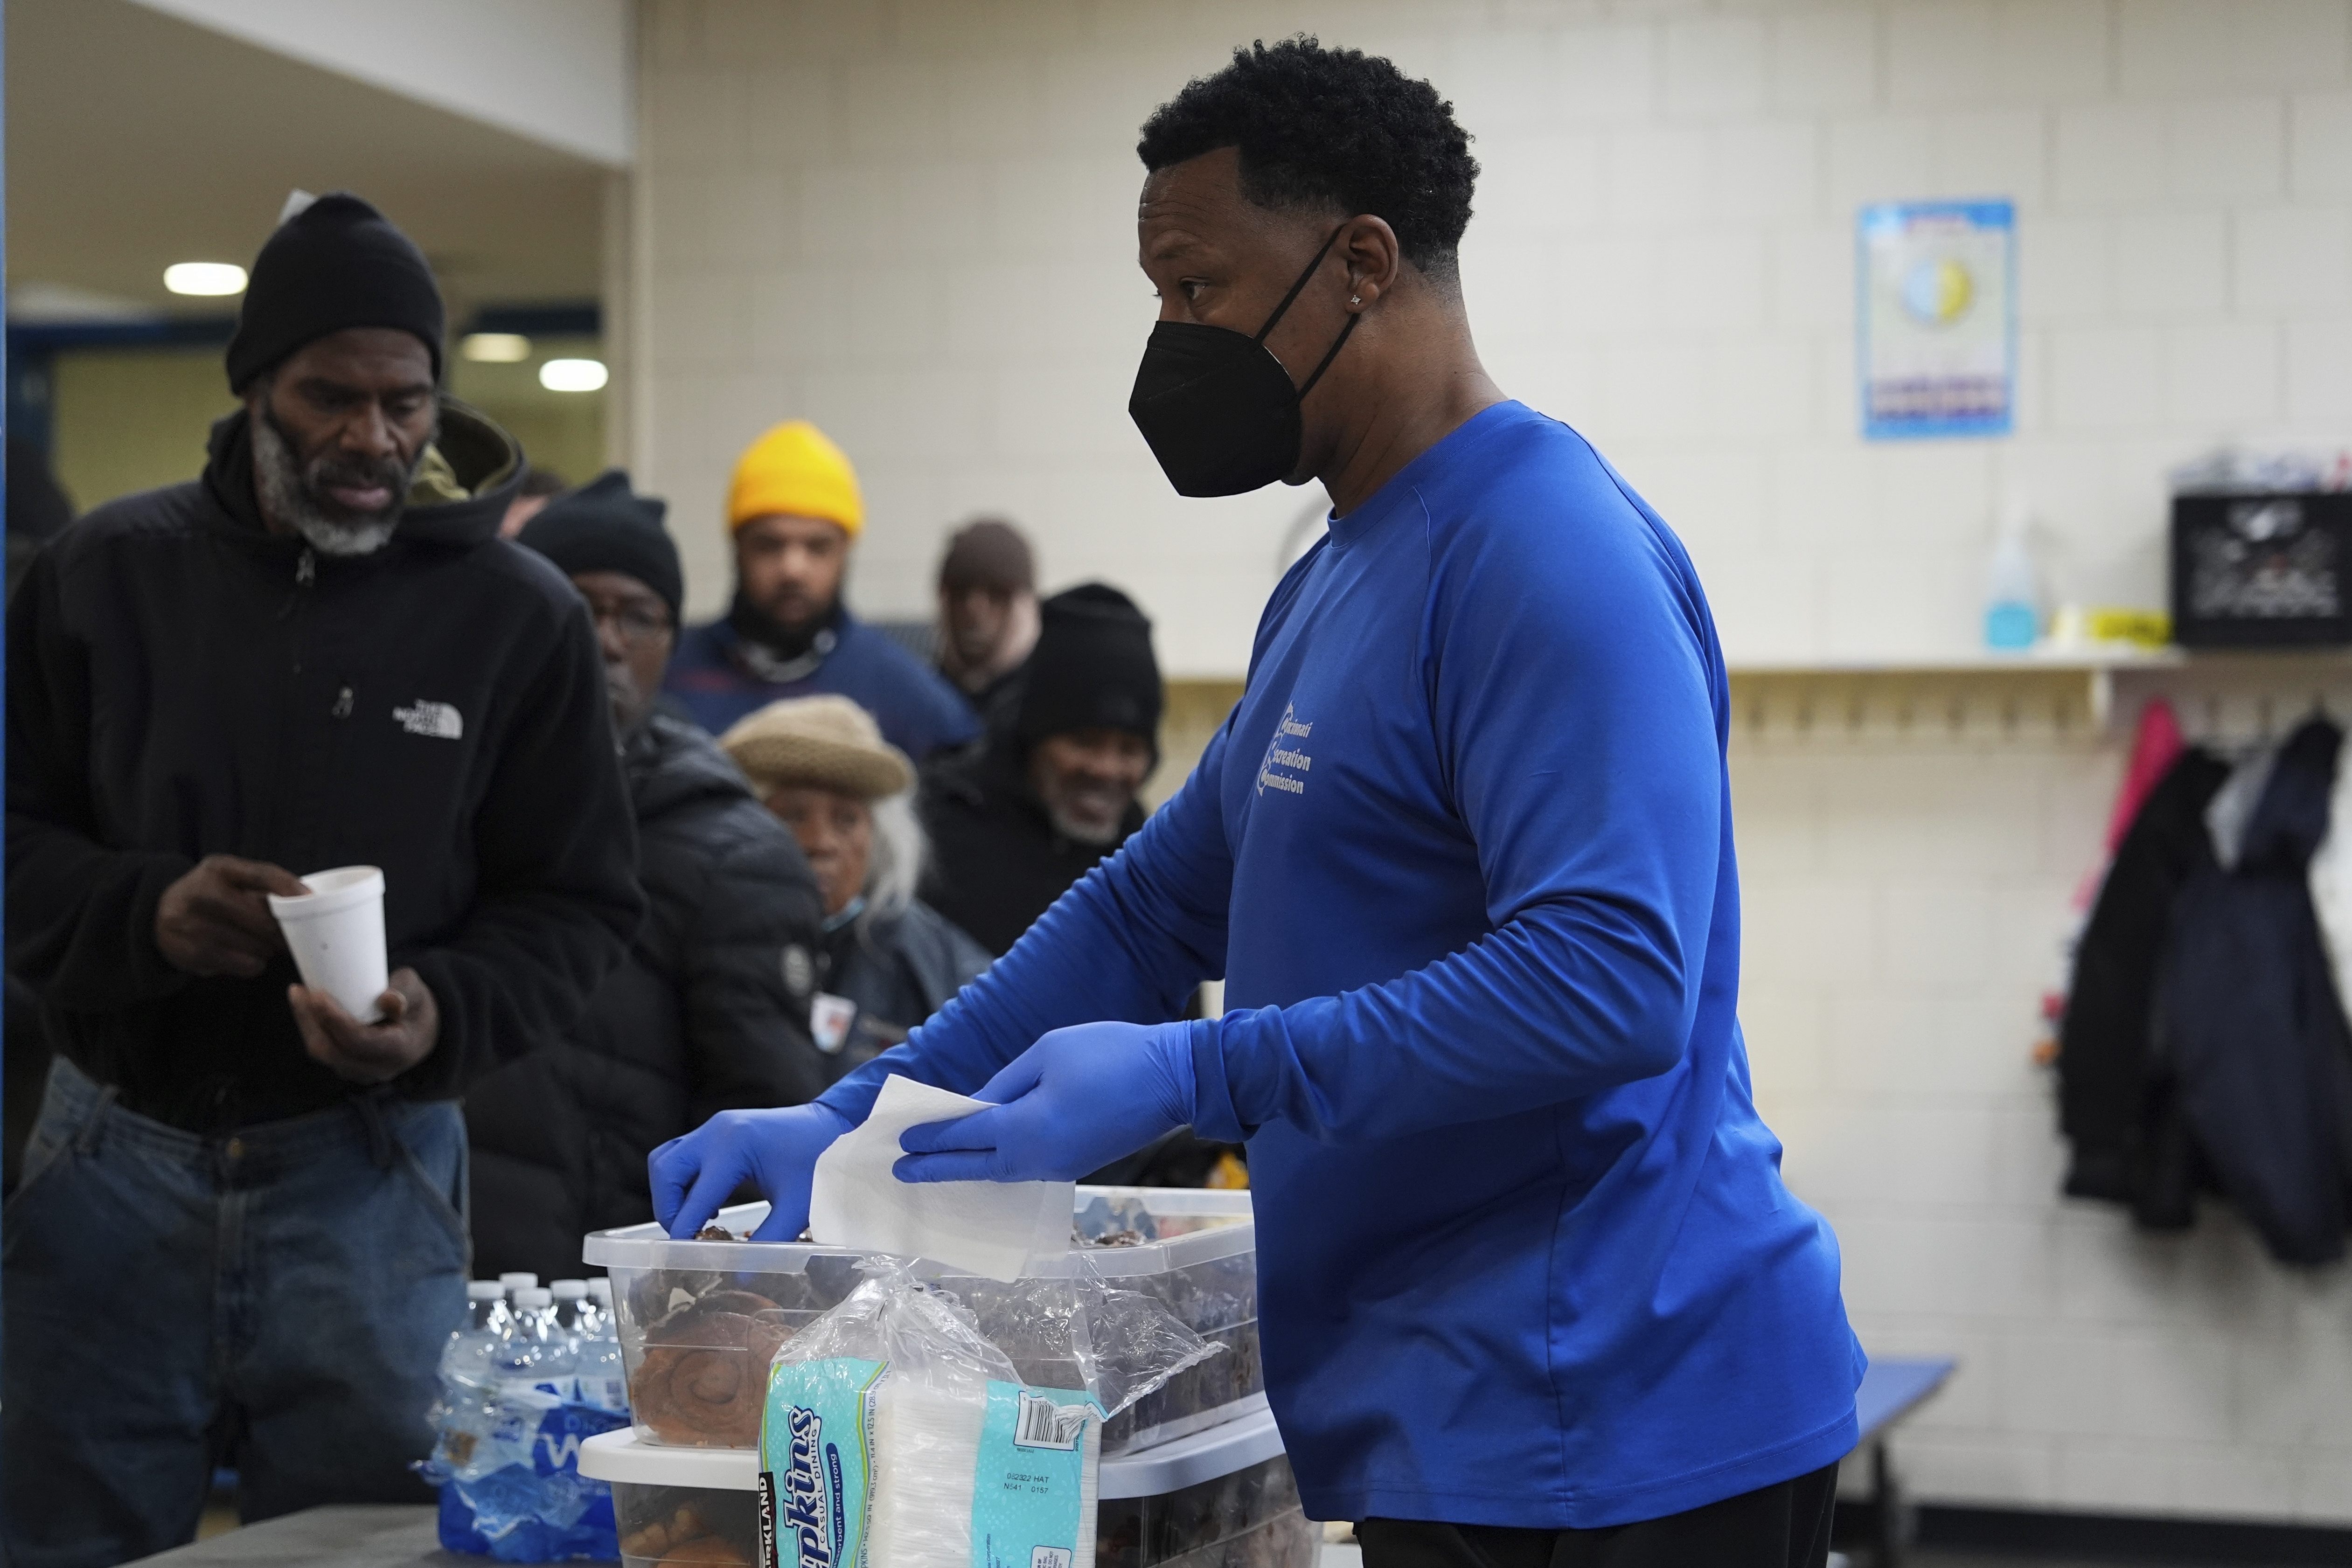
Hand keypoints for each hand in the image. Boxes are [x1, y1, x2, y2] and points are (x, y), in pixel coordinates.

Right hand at [155, 855, 307, 976]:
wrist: (157, 914)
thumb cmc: (211, 895)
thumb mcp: (231, 878)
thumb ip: (265, 885)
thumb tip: (309, 900)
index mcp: (218, 869)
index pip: (264, 875)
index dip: (291, 889)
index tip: (311, 900)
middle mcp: (201, 894)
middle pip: (264, 919)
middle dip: (284, 930)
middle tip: (292, 934)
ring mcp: (191, 925)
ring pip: (257, 946)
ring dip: (270, 948)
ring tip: (265, 943)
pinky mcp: (190, 953)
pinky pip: (244, 964)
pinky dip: (254, 963)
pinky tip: (245, 954)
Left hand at [289, 968, 438, 1083]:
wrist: (421, 1033)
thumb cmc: (417, 1007)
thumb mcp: (418, 994)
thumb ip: (405, 992)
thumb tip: (385, 999)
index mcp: (398, 1051)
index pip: (359, 1041)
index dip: (335, 1020)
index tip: (318, 995)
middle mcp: (377, 1068)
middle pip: (333, 1050)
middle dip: (312, 1020)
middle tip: (300, 991)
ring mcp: (360, 1072)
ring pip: (323, 1053)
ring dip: (306, 1023)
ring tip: (298, 994)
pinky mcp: (346, 1067)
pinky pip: (323, 1051)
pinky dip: (311, 1028)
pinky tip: (304, 1006)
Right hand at [650, 1103, 853, 1240]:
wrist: (833, 1123)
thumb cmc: (818, 1161)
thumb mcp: (796, 1206)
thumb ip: (769, 1241)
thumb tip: (741, 1275)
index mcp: (734, 1148)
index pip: (695, 1196)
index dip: (684, 1229)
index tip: (681, 1256)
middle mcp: (716, 1132)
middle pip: (666, 1171)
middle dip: (668, 1208)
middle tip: (685, 1236)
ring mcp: (715, 1126)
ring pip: (668, 1160)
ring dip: (671, 1192)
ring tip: (694, 1220)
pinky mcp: (718, 1128)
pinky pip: (682, 1154)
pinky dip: (682, 1179)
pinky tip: (708, 1201)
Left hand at [895, 1021, 1196, 1183]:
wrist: (1174, 1079)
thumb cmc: (1110, 1055)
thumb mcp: (1048, 1053)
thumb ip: (1006, 1083)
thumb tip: (977, 1105)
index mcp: (1025, 1127)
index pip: (963, 1135)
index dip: (930, 1136)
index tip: (900, 1140)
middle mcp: (1037, 1157)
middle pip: (974, 1165)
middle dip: (935, 1167)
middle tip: (899, 1173)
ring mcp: (1058, 1166)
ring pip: (1000, 1171)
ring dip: (965, 1167)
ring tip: (935, 1165)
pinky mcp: (1076, 1164)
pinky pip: (1023, 1169)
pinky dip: (996, 1164)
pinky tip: (983, 1157)